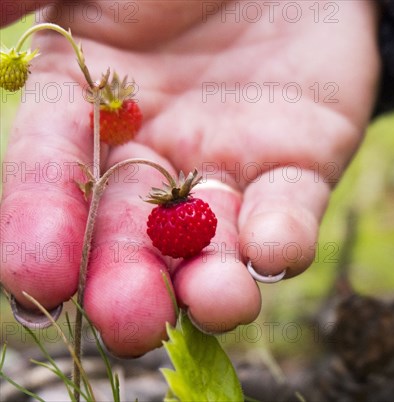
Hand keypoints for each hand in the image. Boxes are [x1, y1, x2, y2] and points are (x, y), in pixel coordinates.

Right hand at [0, 1, 378, 356]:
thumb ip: (29, 3)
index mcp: (94, 107)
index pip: (56, 175)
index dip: (44, 228)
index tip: (38, 282)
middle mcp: (160, 151)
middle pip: (134, 232)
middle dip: (131, 281)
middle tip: (131, 324)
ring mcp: (233, 165)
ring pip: (214, 240)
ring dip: (212, 281)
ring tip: (216, 304)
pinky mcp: (301, 165)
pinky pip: (290, 211)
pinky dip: (283, 237)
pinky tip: (274, 254)